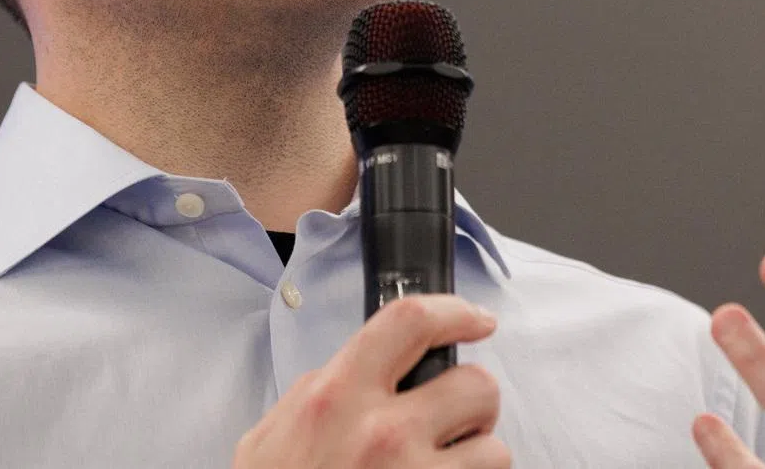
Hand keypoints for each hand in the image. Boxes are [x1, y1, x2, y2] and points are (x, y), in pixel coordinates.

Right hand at [232, 293, 510, 467]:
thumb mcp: (269, 439)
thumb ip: (317, 391)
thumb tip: (358, 369)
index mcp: (337, 397)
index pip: (410, 321)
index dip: (454, 310)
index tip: (475, 318)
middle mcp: (382, 434)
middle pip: (476, 384)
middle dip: (473, 400)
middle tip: (453, 419)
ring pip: (495, 450)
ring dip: (476, 459)